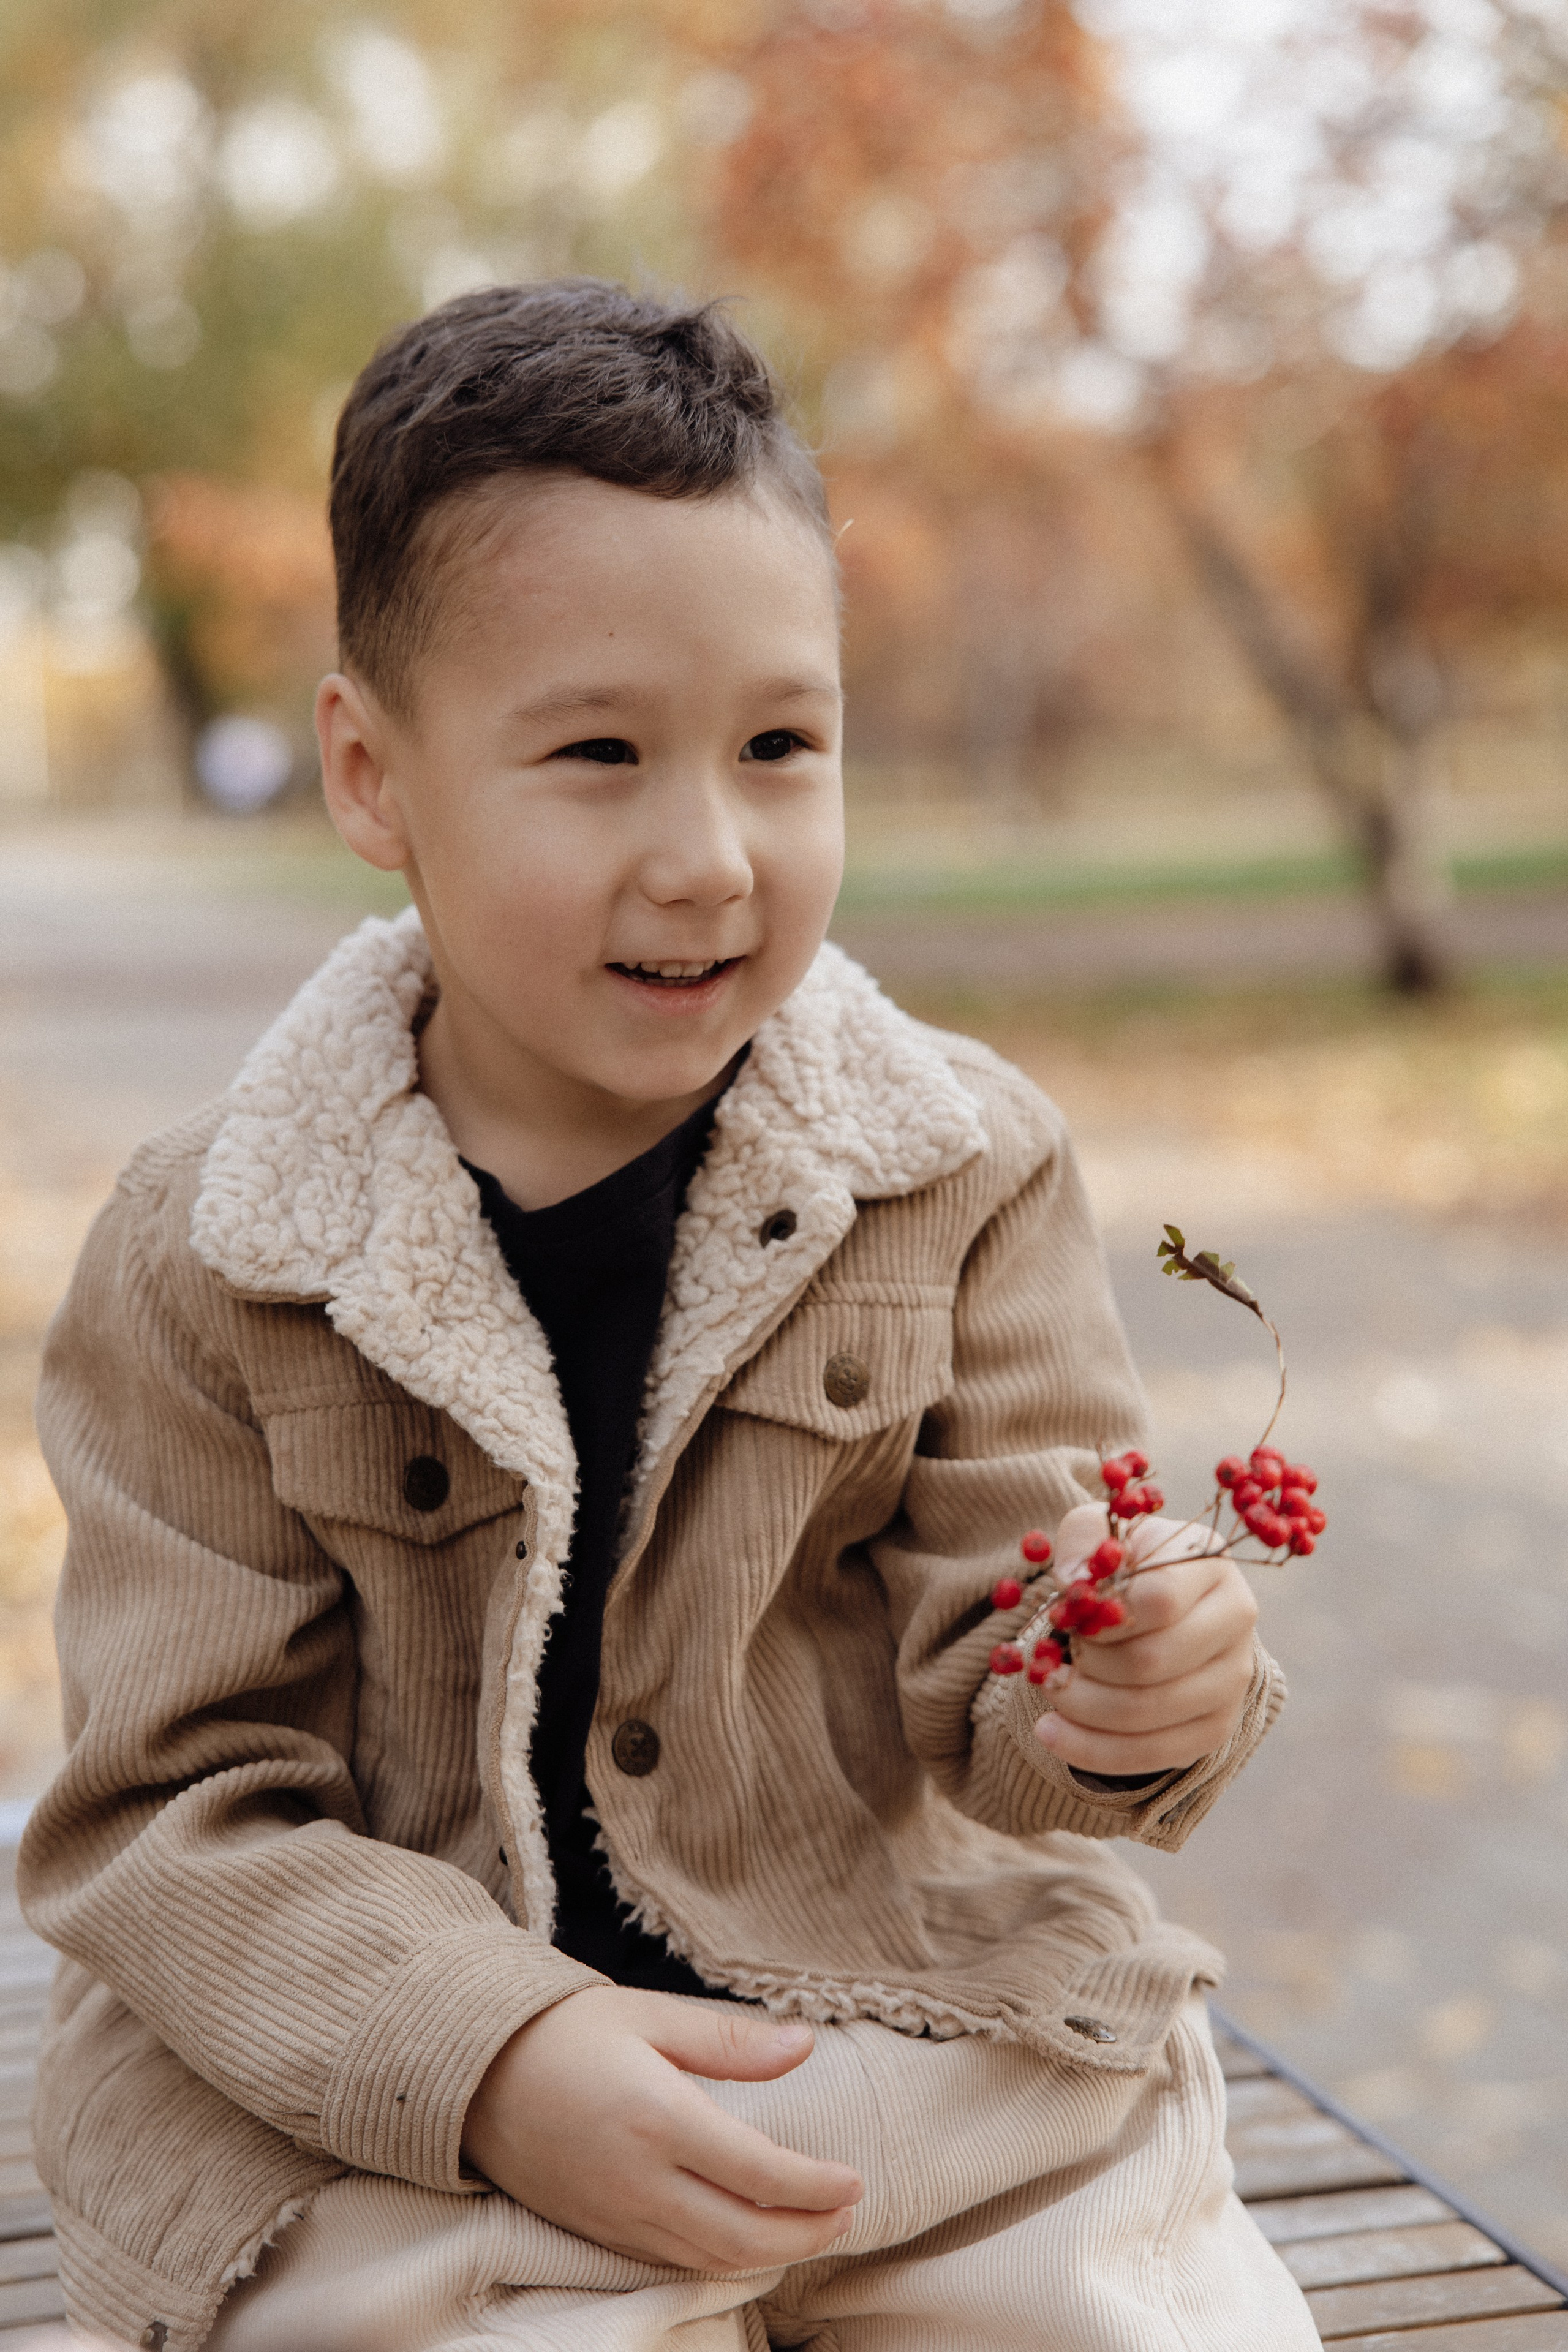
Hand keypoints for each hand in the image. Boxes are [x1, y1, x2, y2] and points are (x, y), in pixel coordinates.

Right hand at [461, 1985, 862, 2269]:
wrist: (472, 2071)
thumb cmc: (564, 2030)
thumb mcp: (649, 2015)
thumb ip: (729, 2040)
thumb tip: (803, 2045)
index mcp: (657, 2117)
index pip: (759, 2173)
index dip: (815, 2186)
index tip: (854, 2180)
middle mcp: (638, 2179)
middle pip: (742, 2234)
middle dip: (805, 2233)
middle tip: (847, 2215)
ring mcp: (615, 2214)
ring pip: (709, 2258)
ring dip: (770, 2253)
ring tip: (812, 2230)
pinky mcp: (596, 2231)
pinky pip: (670, 2261)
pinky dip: (720, 2261)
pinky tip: (746, 2242)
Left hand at [1032, 1502, 1257, 1776]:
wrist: (1160, 1609)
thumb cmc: (1126, 1566)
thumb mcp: (1100, 1534)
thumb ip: (1082, 1542)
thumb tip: (1073, 1581)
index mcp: (1210, 1563)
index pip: (1157, 1600)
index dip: (1102, 1616)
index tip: (1068, 1617)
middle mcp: (1236, 1620)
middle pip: (1151, 1661)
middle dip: (1087, 1665)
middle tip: (1052, 1659)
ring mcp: (1233, 1679)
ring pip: (1147, 1711)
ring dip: (1081, 1706)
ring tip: (1051, 1688)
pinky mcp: (1216, 1727)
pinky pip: (1151, 1754)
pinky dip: (1091, 1748)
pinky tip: (1051, 1732)